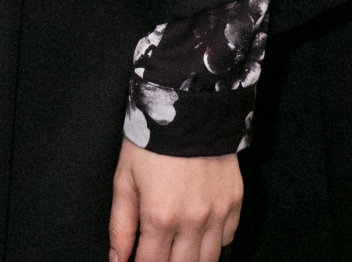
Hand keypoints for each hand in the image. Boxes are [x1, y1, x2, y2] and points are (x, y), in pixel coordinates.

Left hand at [109, 140, 241, 261]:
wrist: (188, 105)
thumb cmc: (151, 140)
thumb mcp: (124, 177)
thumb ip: (121, 224)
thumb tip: (117, 259)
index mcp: (160, 216)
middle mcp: (192, 221)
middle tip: (157, 253)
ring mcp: (218, 213)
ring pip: (208, 261)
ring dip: (190, 259)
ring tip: (177, 249)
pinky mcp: (235, 202)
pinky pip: (226, 239)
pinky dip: (213, 242)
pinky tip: (199, 233)